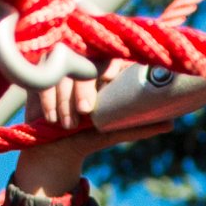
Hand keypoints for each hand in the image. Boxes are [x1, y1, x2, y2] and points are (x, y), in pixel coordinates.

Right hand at [12, 61, 205, 196]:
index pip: (108, 55)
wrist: (51, 150)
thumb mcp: (112, 132)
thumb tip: (171, 123)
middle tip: (86, 111)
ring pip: (60, 71)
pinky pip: (40, 79)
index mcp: (102, 70)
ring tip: (68, 124)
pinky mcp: (35, 76)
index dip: (109, 63)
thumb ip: (138, 126)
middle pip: (83, 62)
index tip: (111, 78)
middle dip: (83, 87)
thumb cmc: (86, 137)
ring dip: (63, 98)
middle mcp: (79, 63)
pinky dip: (46, 99)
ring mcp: (55, 67)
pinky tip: (49, 117)